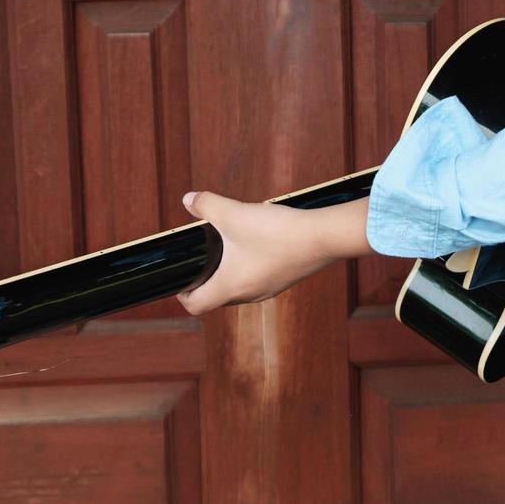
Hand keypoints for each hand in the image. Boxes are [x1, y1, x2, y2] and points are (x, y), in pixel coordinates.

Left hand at [174, 190, 336, 316]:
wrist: (323, 237)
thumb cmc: (277, 231)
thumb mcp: (234, 213)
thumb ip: (207, 205)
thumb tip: (187, 199)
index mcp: (230, 286)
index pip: (195, 306)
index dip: (182, 294)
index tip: (182, 276)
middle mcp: (248, 295)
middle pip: (216, 297)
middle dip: (205, 279)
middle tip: (203, 254)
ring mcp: (268, 289)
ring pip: (238, 288)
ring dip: (228, 272)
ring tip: (228, 245)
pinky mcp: (283, 280)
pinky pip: (257, 280)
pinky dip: (249, 267)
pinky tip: (255, 243)